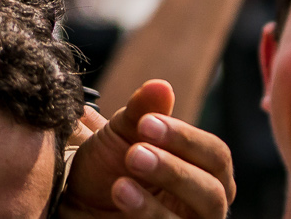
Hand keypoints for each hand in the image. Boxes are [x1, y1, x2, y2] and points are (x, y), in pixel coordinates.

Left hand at [59, 81, 234, 217]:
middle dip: (174, 169)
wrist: (74, 201)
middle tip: (134, 153)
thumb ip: (140, 112)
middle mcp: (204, 205)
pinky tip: (120, 196)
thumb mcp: (118, 135)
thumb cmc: (106, 167)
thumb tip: (161, 85)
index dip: (186, 138)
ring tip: (120, 183)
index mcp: (204, 171)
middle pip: (213, 191)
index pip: (215, 155)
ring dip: (156, 201)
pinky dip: (145, 214)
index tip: (147, 122)